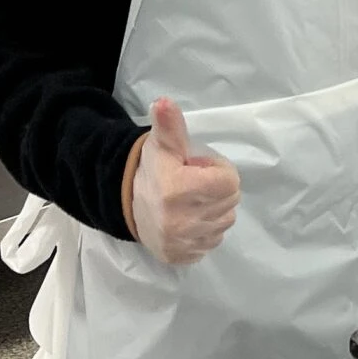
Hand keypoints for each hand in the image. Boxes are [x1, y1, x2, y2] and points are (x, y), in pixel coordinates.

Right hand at [130, 97, 240, 264]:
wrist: (128, 205)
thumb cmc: (152, 171)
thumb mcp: (162, 144)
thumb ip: (169, 124)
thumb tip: (164, 102)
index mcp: (179, 190)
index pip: (229, 181)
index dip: (218, 171)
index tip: (199, 169)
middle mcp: (182, 221)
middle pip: (230, 201)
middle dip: (217, 189)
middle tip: (195, 184)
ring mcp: (183, 242)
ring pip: (225, 221)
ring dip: (214, 209)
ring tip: (192, 201)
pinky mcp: (182, 256)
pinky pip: (213, 241)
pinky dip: (206, 230)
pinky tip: (189, 219)